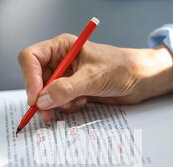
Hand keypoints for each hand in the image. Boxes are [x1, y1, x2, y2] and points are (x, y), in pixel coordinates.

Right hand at [18, 33, 172, 120]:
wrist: (141, 80)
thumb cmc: (122, 69)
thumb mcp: (93, 78)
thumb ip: (66, 89)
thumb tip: (42, 100)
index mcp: (62, 47)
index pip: (32, 58)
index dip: (30, 78)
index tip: (36, 98)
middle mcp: (61, 61)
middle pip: (36, 79)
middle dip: (41, 97)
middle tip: (46, 113)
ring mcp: (67, 77)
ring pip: (46, 94)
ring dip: (56, 104)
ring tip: (75, 104)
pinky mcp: (74, 91)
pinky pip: (59, 102)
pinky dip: (67, 107)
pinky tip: (83, 103)